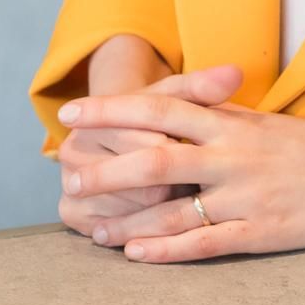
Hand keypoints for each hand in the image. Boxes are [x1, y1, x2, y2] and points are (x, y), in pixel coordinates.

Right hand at [56, 63, 240, 236]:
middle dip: (175, 178)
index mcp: (94, 119)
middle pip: (141, 176)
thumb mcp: (178, 99)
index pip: (149, 140)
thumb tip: (235, 74)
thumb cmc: (160, 119)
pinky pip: (119, 229)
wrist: (125, 143)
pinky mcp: (72, 216)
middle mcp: (71, 151)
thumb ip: (203, 87)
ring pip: (135, 206)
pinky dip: (146, 227)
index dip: (180, 147)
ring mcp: (68, 186)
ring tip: (176, 191)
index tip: (195, 147)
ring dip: (166, 205)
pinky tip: (161, 218)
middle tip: (193, 176)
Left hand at [56, 86, 304, 262]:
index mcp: (232, 122)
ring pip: (171, 207)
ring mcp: (243, 194)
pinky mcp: (259, 230)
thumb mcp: (265, 121)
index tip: (74, 112)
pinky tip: (137, 253)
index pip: (160, 107)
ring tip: (93, 227)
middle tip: (69, 178)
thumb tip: (178, 108)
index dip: (113, 109)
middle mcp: (231, 155)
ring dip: (127, 219)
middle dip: (107, 169)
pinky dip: (167, 249)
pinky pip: (204, 241)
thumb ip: (220, 116)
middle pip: (155, 157)